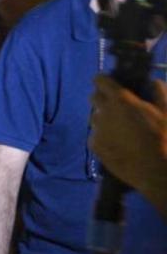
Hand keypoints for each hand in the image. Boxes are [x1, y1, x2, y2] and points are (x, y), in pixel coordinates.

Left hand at [90, 75, 166, 191]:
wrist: (157, 172)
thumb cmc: (165, 139)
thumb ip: (160, 93)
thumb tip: (155, 81)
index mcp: (121, 100)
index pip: (100, 80)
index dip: (104, 80)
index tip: (109, 83)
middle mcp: (104, 111)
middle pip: (94, 97)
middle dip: (103, 98)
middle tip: (117, 106)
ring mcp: (97, 129)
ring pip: (95, 117)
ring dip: (104, 118)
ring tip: (119, 127)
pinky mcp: (95, 145)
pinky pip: (95, 135)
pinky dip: (103, 136)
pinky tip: (116, 143)